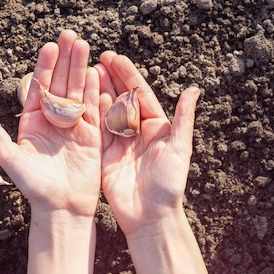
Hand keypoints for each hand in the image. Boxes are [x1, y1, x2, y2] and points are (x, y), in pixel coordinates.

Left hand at [0, 29, 100, 219]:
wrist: (60, 207)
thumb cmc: (32, 186)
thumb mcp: (10, 158)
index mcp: (32, 121)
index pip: (39, 87)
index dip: (45, 67)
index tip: (50, 47)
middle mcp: (53, 119)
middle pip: (60, 83)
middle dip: (65, 59)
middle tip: (70, 35)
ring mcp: (74, 125)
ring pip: (78, 91)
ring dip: (80, 68)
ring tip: (84, 45)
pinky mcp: (92, 134)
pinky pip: (94, 108)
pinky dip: (95, 90)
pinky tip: (97, 71)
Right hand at [96, 52, 217, 273]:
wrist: (150, 216)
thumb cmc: (169, 184)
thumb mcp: (179, 149)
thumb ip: (183, 120)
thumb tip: (193, 89)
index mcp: (155, 126)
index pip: (138, 93)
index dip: (127, 74)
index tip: (114, 57)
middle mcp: (135, 130)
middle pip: (120, 97)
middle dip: (109, 77)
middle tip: (95, 58)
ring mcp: (118, 142)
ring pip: (105, 110)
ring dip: (97, 91)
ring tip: (84, 71)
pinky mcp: (104, 155)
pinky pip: (95, 130)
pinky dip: (88, 113)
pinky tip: (79, 98)